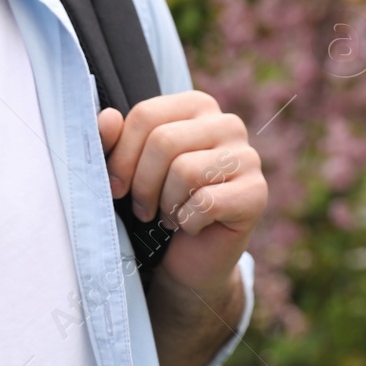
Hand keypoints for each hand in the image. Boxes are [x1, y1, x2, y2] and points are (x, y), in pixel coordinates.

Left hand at [97, 90, 265, 295]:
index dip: (122, 156)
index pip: (147, 115)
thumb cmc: (158, 204)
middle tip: (143, 209)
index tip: (117, 186)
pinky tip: (192, 225)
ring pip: (185, 171)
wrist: (190, 259)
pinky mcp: (257, 192)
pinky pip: (207, 202)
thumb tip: (108, 118)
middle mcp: (227, 123)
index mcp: (196, 106)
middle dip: (143, 184)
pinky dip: (188, 221)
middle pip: (164, 141)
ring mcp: (247, 157)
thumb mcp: (128, 170)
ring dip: (166, 205)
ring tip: (170, 214)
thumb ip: (112, 140)